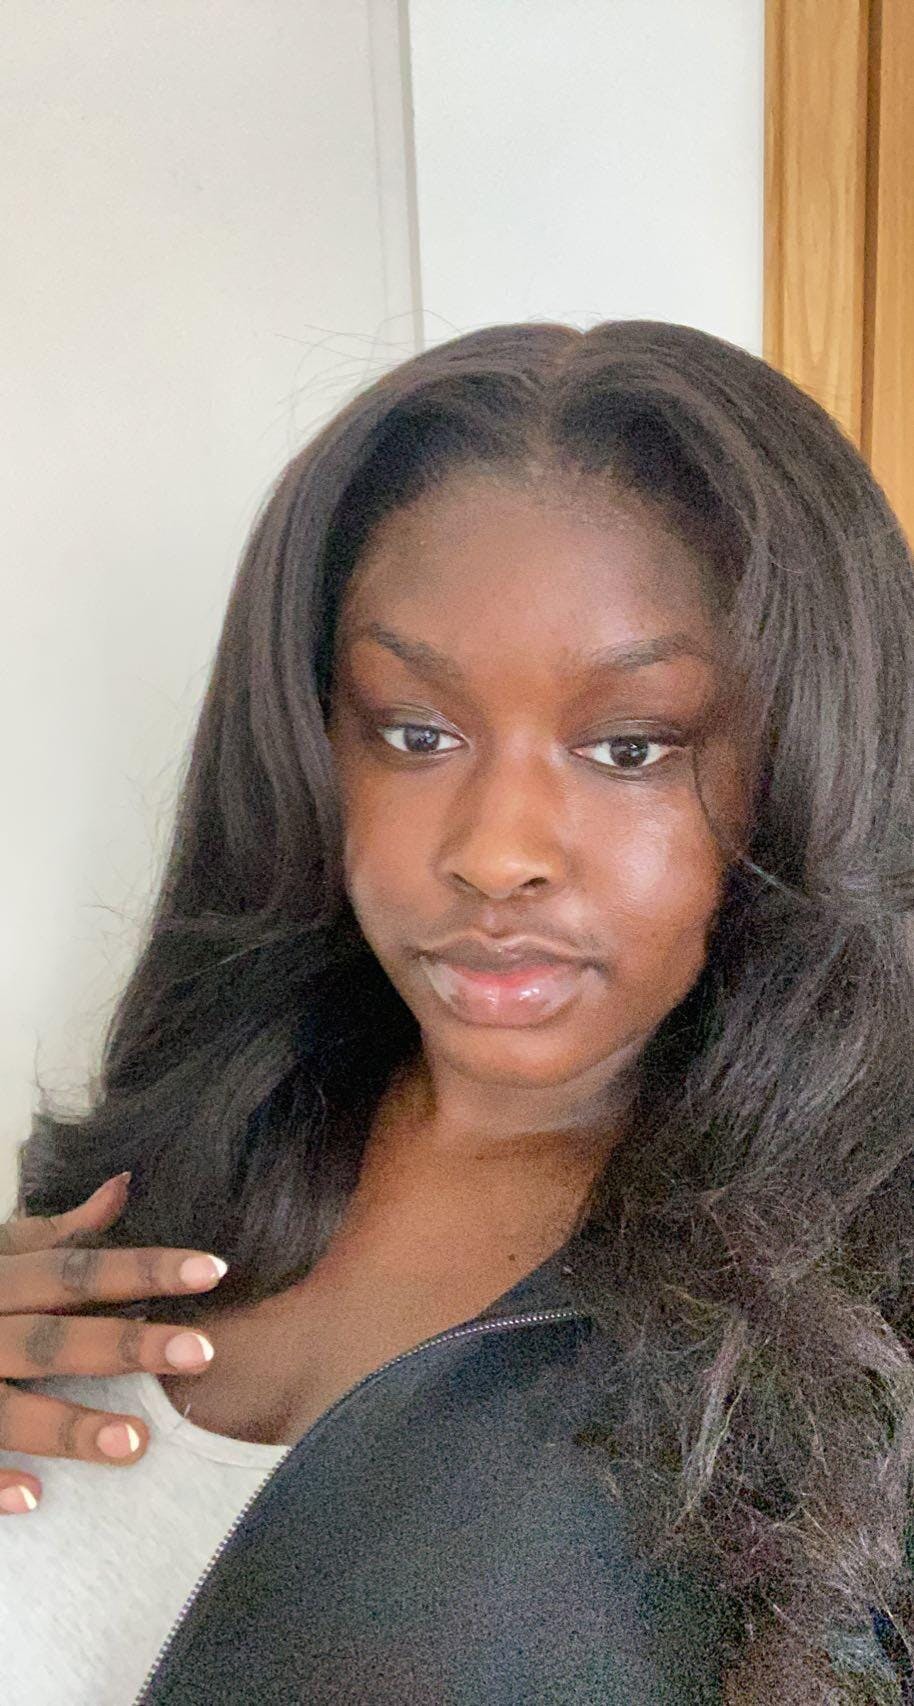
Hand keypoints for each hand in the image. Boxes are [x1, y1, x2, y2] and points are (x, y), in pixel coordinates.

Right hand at [0, 1171, 226, 1513]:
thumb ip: (54, 1232)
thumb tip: (122, 1187)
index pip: (77, 1269)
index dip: (146, 1268)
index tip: (215, 1269)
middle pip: (53, 1338)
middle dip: (125, 1345)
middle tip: (203, 1351)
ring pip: (6, 1409)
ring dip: (68, 1425)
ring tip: (137, 1443)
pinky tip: (33, 1496)